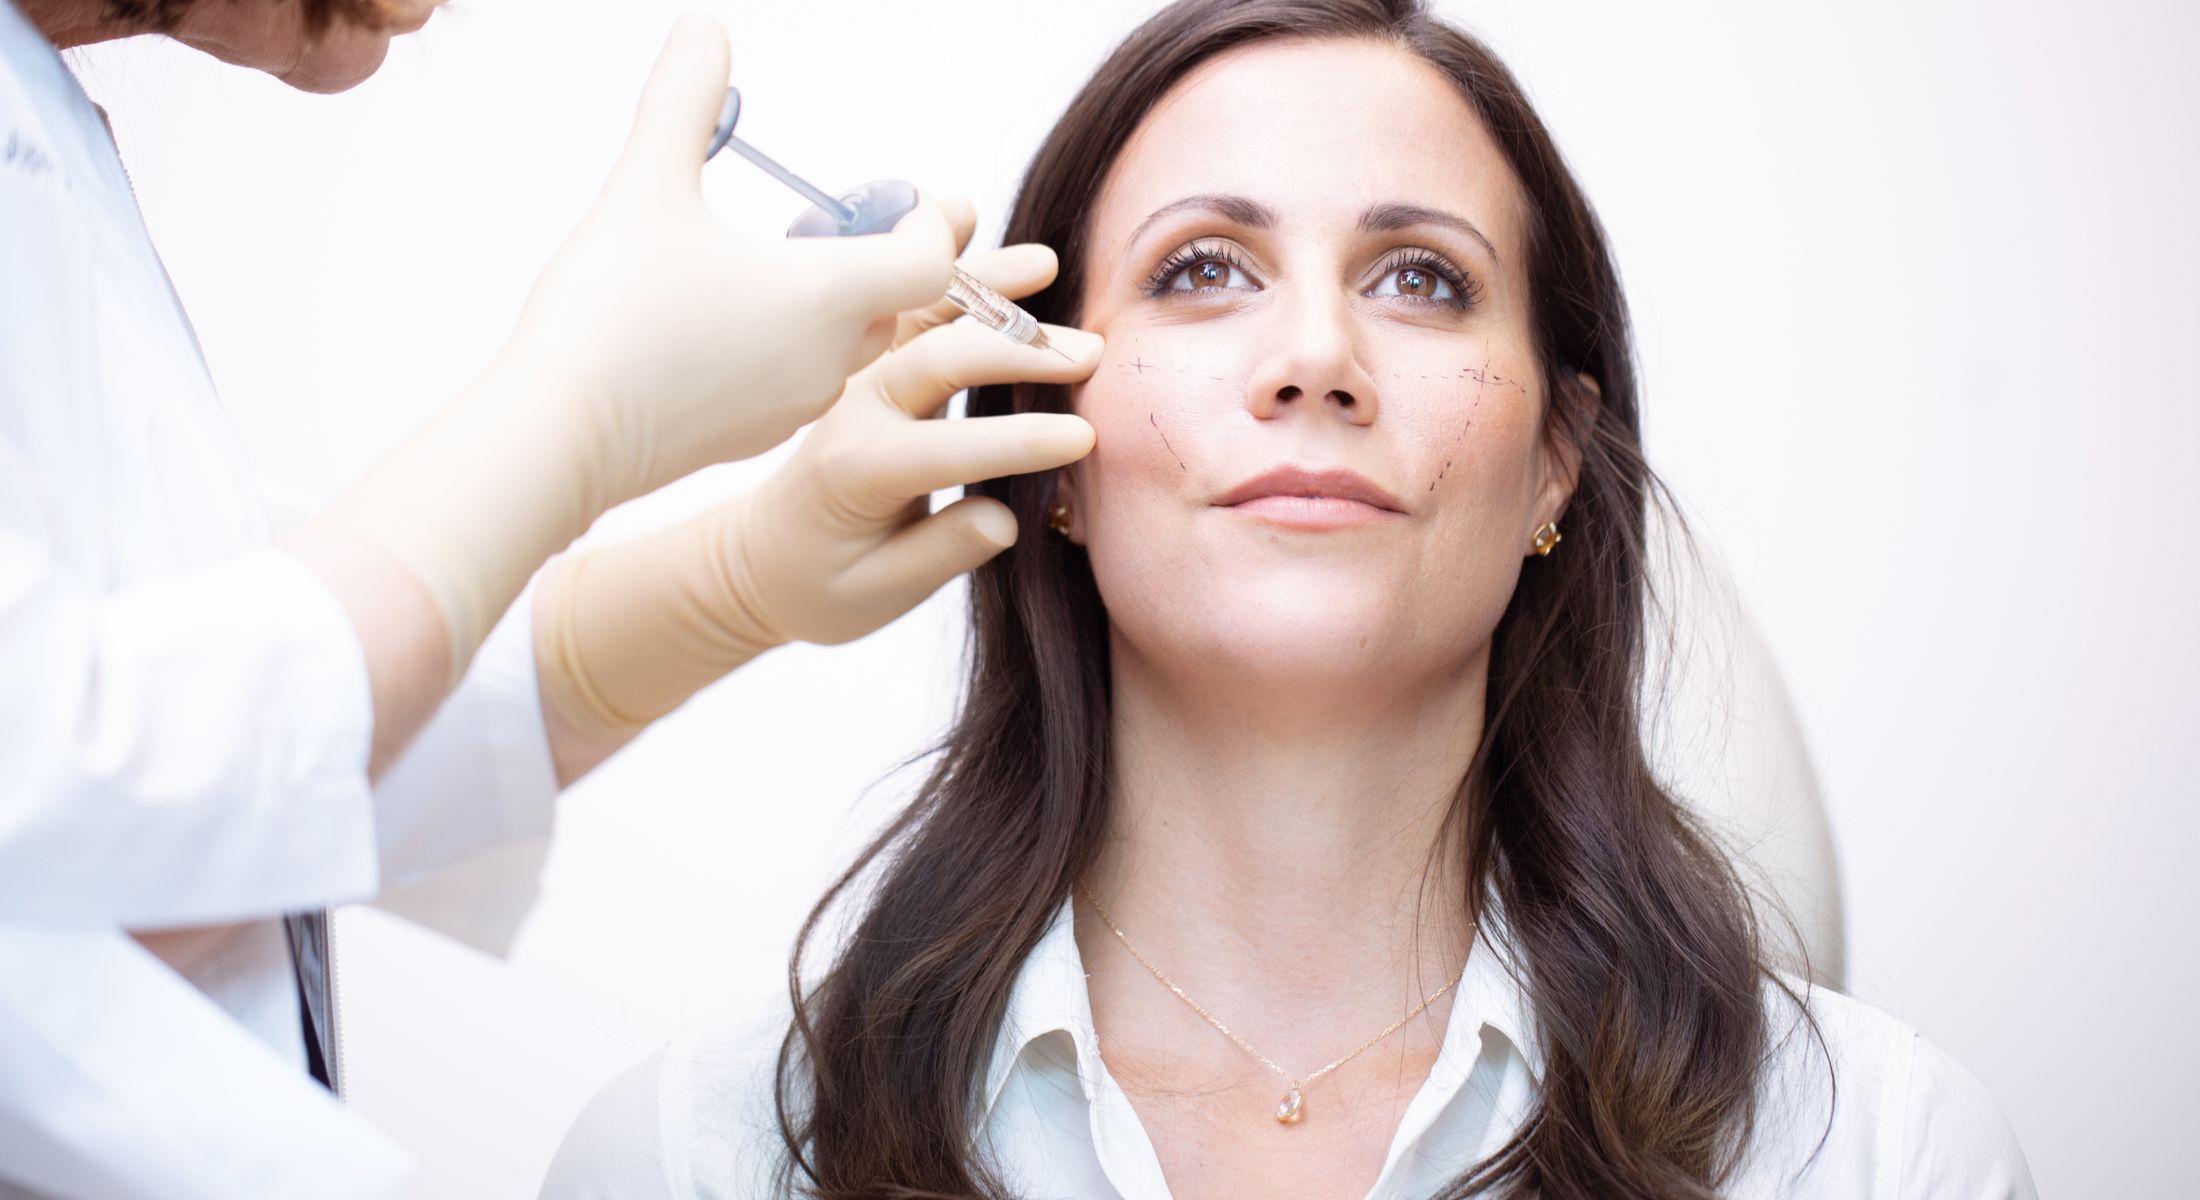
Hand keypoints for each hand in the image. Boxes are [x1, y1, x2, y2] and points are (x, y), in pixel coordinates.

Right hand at [303, 14, 959, 748]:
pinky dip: (842, 353)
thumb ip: (680, 106)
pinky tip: (823, 345)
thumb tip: (704, 29)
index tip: (946, 206)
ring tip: (935, 304)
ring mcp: (799, 404)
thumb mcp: (643, 190)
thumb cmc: (605, 318)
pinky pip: (826, 384)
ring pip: (872, 351)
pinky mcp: (759, 433)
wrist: (557, 441)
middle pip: (923, 313)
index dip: (939, 227)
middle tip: (1040, 266)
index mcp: (826, 295)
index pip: (928, 260)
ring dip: (905, 318)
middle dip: (971, 279)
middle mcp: (831, 358)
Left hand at [532, 237, 1097, 780]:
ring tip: (1044, 263)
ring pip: (925, 316)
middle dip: (1019, 352)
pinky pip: (908, 304)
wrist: (759, 560)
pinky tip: (966, 214)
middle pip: (941, 362)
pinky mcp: (872, 364)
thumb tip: (1003, 519)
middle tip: (1090, 352)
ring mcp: (862, 379)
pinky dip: (940, 260)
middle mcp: (857, 411)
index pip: (946, 448)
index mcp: (858, 472)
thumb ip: (941, 554)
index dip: (1017, 442)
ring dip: (986, 285)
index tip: (1084, 437)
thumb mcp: (876, 596)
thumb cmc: (821, 586)